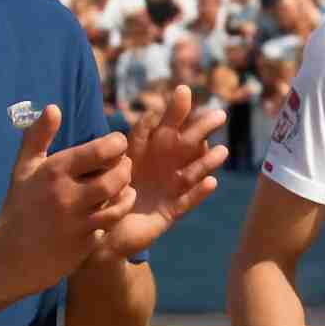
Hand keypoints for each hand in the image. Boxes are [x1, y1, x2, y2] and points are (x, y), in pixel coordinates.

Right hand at [0, 104, 135, 296]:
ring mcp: (78, 222)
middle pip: (116, 177)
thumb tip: (53, 108)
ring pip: (119, 203)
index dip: (117, 144)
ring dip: (127, 193)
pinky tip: (114, 207)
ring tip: (123, 187)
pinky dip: (116, 214)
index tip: (117, 145)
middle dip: (126, 168)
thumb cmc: (20, 206)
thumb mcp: (24, 168)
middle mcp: (68, 196)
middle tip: (124, 166)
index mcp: (55, 172)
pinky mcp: (86, 243)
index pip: (99, 151)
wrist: (9, 255)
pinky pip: (112, 225)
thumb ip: (38, 136)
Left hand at [97, 85, 228, 257]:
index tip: (182, 93)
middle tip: (220, 114)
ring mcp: (167, 190)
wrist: (102, 232)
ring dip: (206, 163)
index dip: (172, 112)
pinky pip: (185, 202)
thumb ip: (118, 148)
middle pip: (183, 145)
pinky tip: (211, 183)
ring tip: (222, 151)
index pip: (159, 127)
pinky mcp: (169, 213)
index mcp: (143, 151)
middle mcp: (160, 167)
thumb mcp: (107, 167)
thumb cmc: (104, 195)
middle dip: (200, 130)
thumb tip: (131, 126)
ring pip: (190, 173)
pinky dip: (198, 194)